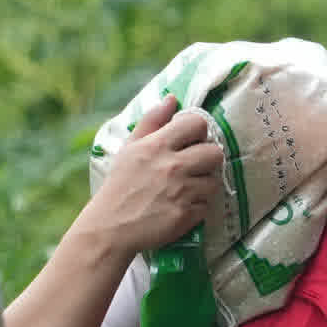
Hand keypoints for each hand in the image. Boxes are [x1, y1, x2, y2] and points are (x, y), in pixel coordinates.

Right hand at [67, 102, 232, 267]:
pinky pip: (206, 206)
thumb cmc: (120, 185)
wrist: (111, 227)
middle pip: (215, 152)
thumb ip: (152, 120)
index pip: (198, 124)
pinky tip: (180, 207)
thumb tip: (172, 99)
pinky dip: (197, 208)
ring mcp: (182, 191)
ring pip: (214, 181)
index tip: (190, 142)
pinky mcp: (187, 214)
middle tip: (194, 167)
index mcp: (157, 145)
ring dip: (204, 186)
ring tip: (186, 189)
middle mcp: (173, 165)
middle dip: (207, 160)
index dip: (198, 132)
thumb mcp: (130, 147)